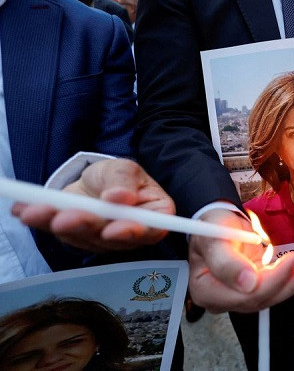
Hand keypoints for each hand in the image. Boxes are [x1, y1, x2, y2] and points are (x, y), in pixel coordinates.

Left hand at [12, 159, 171, 251]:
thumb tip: (120, 197)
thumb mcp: (124, 168)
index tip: (111, 230)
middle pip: (111, 238)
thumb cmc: (117, 175)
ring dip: (58, 224)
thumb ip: (124, 181)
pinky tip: (24, 210)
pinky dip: (41, 221)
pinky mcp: (78, 239)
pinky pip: (59, 233)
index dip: (131, 233)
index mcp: (154, 215)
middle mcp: (131, 234)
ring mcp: (103, 240)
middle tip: (65, 218)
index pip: (150, 230)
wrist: (94, 181)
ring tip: (37, 210)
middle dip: (85, 227)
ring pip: (82, 238)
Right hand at [188, 208, 293, 312]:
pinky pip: (279, 284)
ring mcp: (242, 293)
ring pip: (275, 293)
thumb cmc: (211, 227)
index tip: (292, 260)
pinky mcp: (257, 286)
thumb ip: (226, 262)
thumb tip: (248, 284)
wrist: (217, 222)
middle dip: (292, 279)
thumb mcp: (213, 238)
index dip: (273, 281)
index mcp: (208, 292)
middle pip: (264, 297)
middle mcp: (226, 298)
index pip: (246, 296)